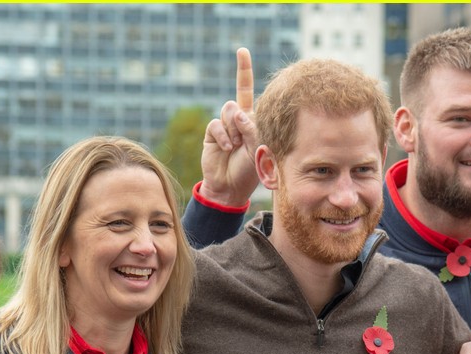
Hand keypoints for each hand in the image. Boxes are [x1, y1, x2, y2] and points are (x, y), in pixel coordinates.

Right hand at [199, 48, 260, 207]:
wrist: (230, 186)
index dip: (243, 69)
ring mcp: (223, 126)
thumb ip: (252, 128)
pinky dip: (224, 136)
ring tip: (236, 147)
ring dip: (234, 130)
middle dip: (242, 121)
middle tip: (244, 140)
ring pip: (227, 111)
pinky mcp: (211, 133)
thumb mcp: (258, 148)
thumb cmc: (249, 169)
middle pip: (237, 102)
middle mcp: (236, 118)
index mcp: (251, 118)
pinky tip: (228, 148)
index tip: (241, 50)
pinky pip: (216, 125)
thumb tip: (237, 112)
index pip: (246, 89)